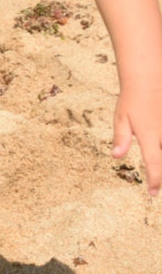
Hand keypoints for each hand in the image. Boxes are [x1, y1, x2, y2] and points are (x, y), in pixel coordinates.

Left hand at [112, 80, 161, 195]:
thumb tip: (115, 157)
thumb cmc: (132, 99)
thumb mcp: (121, 118)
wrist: (148, 79)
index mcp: (149, 136)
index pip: (154, 165)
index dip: (154, 182)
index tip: (153, 194)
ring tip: (157, 171)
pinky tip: (157, 145)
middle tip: (159, 186)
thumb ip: (121, 139)